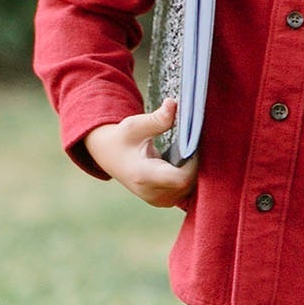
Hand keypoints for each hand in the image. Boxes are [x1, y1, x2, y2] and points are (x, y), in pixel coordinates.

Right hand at [84, 101, 199, 208]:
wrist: (107, 155)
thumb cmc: (121, 138)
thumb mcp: (136, 125)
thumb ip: (158, 119)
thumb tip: (174, 104)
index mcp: (144, 176)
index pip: (181, 178)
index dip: (193, 162)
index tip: (193, 145)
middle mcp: (153, 194)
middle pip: (188, 184)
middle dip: (195, 164)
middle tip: (194, 145)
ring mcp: (160, 200)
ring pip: (190, 189)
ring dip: (193, 171)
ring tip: (187, 152)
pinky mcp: (165, 200)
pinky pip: (186, 191)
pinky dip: (189, 176)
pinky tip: (185, 161)